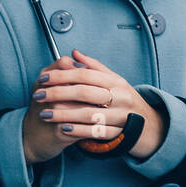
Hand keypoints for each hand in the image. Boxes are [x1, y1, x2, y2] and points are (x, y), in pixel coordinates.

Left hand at [23, 48, 166, 162]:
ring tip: (44, 114)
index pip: (84, 75)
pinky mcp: (118, 133)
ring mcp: (119, 116)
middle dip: (58, 94)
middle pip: (84, 93)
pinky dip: (78, 131)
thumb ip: (93, 66)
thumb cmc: (124, 98)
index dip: (62, 76)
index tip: (43, 79)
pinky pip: (95, 133)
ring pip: (88, 114)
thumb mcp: (113, 79)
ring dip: (63, 115)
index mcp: (115, 81)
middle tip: (38, 95)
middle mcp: (119, 97)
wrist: (147, 123)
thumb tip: (74, 53)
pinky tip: (62, 128)